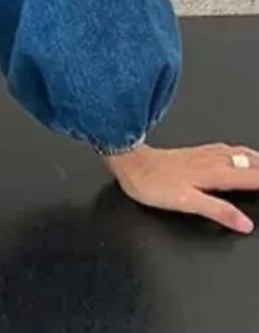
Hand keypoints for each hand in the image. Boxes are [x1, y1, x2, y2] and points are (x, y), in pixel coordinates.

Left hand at [103, 142, 258, 233]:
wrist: (128, 162)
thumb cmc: (152, 182)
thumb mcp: (186, 202)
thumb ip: (218, 211)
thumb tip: (245, 223)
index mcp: (214, 173)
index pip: (252, 177)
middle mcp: (211, 160)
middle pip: (249, 163)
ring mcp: (201, 154)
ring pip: (237, 153)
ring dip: (255, 159)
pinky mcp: (192, 151)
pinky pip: (225, 149)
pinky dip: (240, 152)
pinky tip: (236, 153)